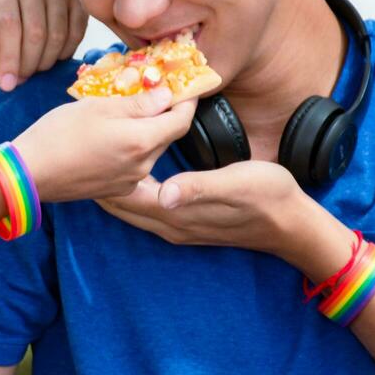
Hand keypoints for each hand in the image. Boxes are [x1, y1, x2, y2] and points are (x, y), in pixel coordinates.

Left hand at [0, 0, 88, 91]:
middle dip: (29, 64)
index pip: (9, 25)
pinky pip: (76, 34)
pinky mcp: (77, 0)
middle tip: (23, 77)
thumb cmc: (1, 45)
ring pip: (57, 35)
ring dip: (46, 61)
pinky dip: (65, 54)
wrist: (26, 35)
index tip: (8, 84)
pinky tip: (53, 56)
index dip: (9, 58)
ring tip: (35, 67)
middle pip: (36, 32)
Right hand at [11, 88, 195, 202]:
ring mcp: (130, 181)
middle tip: (151, 92)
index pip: (181, 121)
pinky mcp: (116, 189)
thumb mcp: (99, 106)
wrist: (29, 173)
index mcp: (142, 141)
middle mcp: (142, 165)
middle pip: (166, 135)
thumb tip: (166, 95)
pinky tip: (110, 137)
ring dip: (146, 130)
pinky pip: (134, 164)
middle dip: (164, 114)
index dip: (187, 101)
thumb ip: (138, 102)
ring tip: (124, 113)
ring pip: (150, 149)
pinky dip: (131, 147)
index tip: (186, 86)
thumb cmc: (59, 134)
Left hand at [96, 161, 349, 265]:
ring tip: (98, 159)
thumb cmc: (267, 197)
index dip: (103, 175)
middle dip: (101, 181)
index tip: (85, 149)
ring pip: (132, 208)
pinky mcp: (186, 221)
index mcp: (176, 213)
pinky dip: (133, 191)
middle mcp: (170, 224)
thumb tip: (163, 192)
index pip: (125, 197)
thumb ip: (198, 187)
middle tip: (83, 150)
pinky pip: (147, 208)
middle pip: (121, 205)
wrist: (291, 224)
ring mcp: (178, 226)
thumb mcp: (236, 184)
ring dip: (114, 187)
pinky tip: (133, 172)